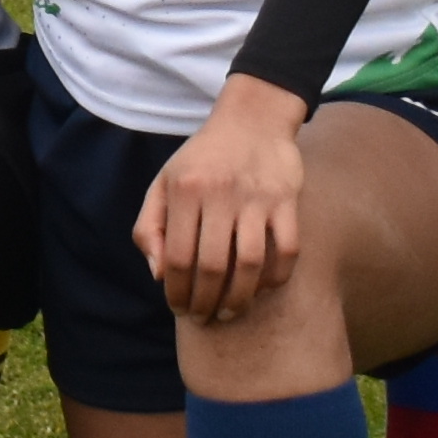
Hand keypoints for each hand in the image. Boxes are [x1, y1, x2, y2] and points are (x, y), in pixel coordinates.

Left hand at [138, 84, 311, 325]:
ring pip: (249, 263)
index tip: (179, 309)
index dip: (176, 291)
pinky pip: (287, 250)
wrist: (252, 119)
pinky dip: (276, 276)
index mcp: (183, 190)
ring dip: (239, 297)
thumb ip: (150, 226)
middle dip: (205, 302)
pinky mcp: (287, 200)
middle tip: (203, 319)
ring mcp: (256, 198)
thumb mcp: (164, 183)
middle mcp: (219, 194)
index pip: (176, 256)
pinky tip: (264, 289)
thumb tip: (158, 275)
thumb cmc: (201, 159)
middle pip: (211, 266)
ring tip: (230, 312)